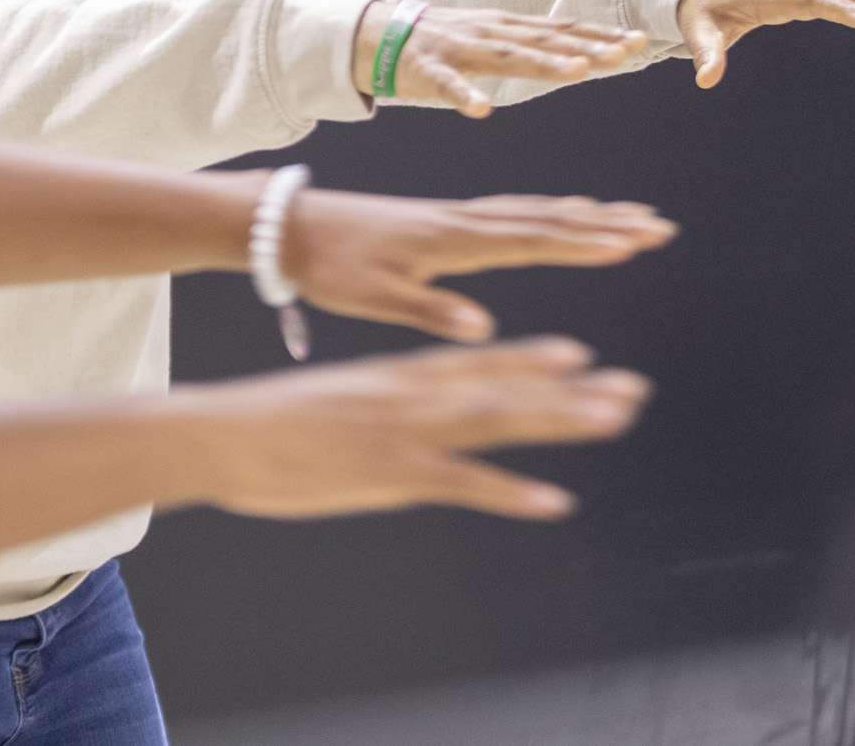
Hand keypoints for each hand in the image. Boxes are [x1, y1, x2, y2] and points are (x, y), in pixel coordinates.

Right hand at [194, 337, 649, 519]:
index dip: (532, 359)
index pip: (476, 362)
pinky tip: (555, 500)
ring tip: (616, 417)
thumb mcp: (333, 406)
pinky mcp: (390, 471)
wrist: (222, 432)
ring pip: (498, 419)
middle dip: (572, 389)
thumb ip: (377, 413)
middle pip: (505, 386)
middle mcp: (410, 394)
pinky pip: (463, 482)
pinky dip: (512, 492)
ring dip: (561, 419)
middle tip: (632, 388)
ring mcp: (404, 430)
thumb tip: (401, 435)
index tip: (580, 354)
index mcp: (395, 377)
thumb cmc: (267, 425)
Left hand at [287, 189, 675, 341]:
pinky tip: (565, 214)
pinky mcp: (444, 219)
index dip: (584, 242)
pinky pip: (512, 210)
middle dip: (606, 223)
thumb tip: (481, 327)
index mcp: (451, 241)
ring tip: (634, 215)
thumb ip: (429, 310)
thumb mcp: (374, 299)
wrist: (292, 226)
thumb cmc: (331, 267)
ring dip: (586, 213)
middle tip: (660, 225)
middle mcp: (461, 221)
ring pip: (534, 211)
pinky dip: (550, 211)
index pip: (531, 240)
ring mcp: (455, 216)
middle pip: (546, 218)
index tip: (633, 243)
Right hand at [352, 4, 645, 117]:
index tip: (638, 41)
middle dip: (585, 47)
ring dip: (542, 63)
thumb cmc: (442, 40)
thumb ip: (531, 42)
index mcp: (507, 27)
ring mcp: (459, 49)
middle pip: (544, 41)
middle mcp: (489, 33)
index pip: (561, 29)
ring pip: (507, 57)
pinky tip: (481, 110)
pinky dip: (465, 95)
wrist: (377, 33)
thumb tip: (582, 49)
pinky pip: (449, 86)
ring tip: (575, 72)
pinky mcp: (429, 69)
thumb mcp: (492, 36)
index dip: (598, 34)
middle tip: (622, 55)